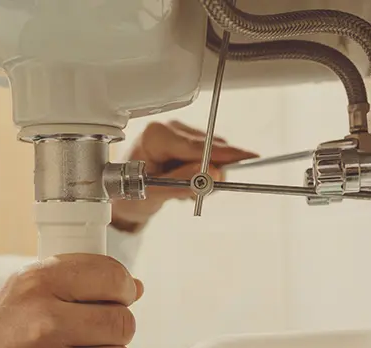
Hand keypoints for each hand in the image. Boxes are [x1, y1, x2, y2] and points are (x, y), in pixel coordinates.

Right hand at [0, 254, 143, 347]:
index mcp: (34, 285)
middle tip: (93, 335)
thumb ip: (76, 281)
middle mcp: (41, 322)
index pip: (111, 275)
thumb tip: (134, 287)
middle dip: (115, 328)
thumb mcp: (22, 293)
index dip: (121, 288)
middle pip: (123, 321)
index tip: (116, 297)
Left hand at [111, 121, 257, 231]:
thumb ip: (180, 183)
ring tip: (182, 190)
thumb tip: (210, 173)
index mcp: (155, 136)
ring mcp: (179, 134)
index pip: (196, 146)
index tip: (246, 157)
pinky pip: (209, 156)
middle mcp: (168, 129)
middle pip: (207, 147)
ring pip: (212, 152)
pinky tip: (186, 182)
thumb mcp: (152, 193)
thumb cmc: (129, 191)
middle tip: (203, 192)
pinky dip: (203, 173)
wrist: (123, 195)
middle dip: (212, 171)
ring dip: (205, 175)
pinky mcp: (187, 141)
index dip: (222, 154)